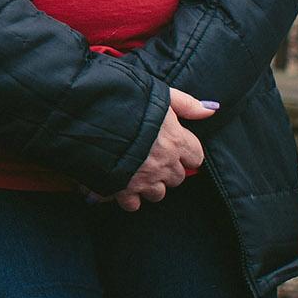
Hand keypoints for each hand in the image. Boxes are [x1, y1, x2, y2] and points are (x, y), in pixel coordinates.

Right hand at [112, 89, 217, 210]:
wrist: (86, 113)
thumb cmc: (123, 99)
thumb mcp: (158, 93)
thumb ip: (186, 103)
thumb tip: (211, 109)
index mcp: (175, 140)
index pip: (195, 157)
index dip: (185, 152)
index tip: (173, 145)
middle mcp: (163, 163)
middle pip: (177, 178)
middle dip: (166, 169)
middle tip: (150, 155)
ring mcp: (143, 179)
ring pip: (158, 194)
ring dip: (149, 184)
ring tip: (135, 170)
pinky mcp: (121, 190)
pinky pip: (133, 204)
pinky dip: (128, 197)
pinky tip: (120, 183)